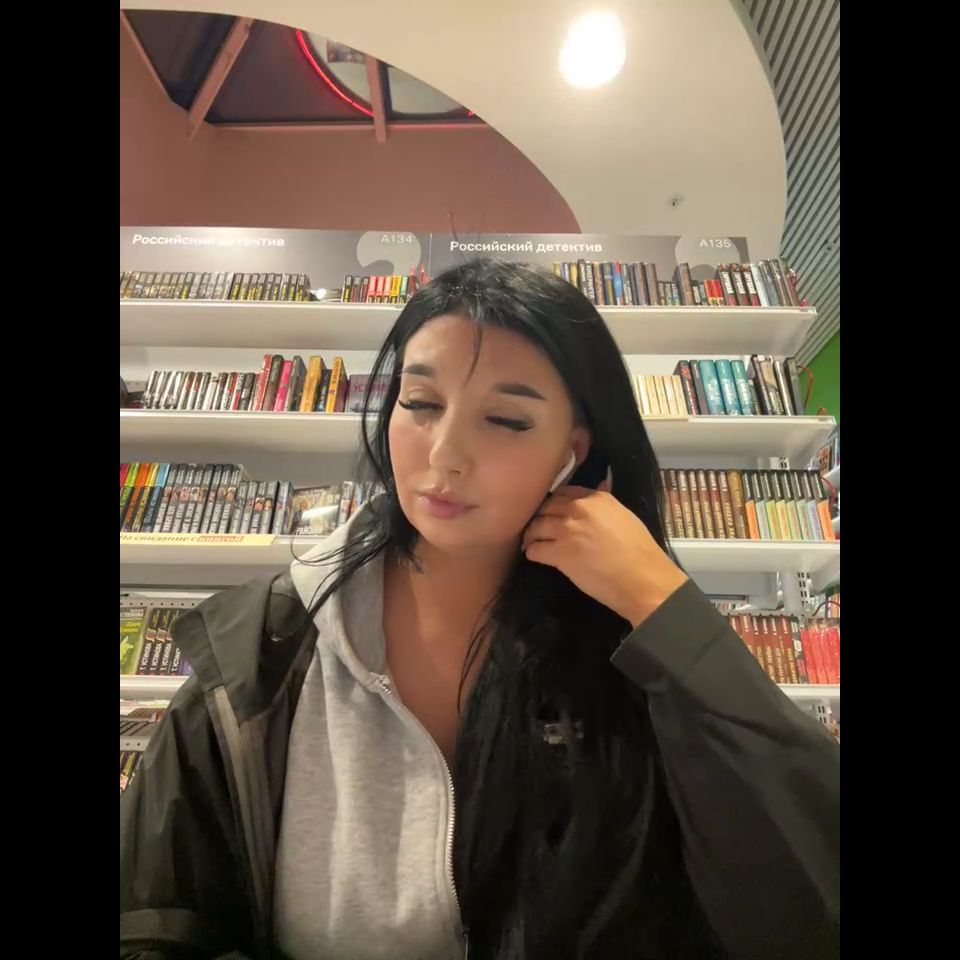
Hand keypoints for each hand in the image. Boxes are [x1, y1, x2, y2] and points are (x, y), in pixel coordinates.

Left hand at [521, 483, 688, 628]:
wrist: (642, 578)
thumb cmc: (639, 551)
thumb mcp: (625, 517)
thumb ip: (605, 503)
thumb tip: (599, 486)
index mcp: (596, 499)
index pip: (563, 492)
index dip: (554, 503)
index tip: (551, 512)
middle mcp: (578, 509)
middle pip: (546, 507)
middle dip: (539, 517)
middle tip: (538, 529)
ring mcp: (567, 530)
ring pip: (536, 526)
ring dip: (531, 535)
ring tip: (531, 543)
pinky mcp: (559, 553)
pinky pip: (535, 549)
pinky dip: (532, 553)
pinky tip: (534, 556)